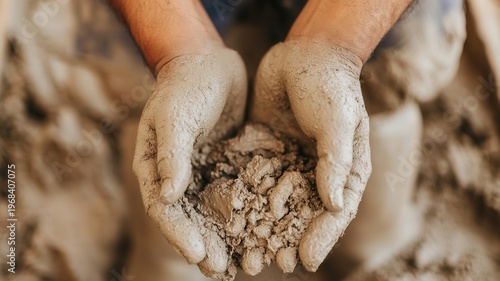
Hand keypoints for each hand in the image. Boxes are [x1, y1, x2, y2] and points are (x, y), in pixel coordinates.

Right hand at [133, 47, 246, 272]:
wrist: (209, 61)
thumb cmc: (185, 85)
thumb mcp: (174, 115)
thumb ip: (171, 154)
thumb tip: (166, 195)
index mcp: (156, 166)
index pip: (164, 208)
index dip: (179, 233)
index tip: (197, 253)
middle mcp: (177, 175)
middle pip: (189, 219)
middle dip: (204, 245)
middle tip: (221, 270)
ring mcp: (203, 171)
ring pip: (212, 213)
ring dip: (224, 239)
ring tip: (239, 265)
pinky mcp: (226, 164)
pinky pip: (235, 195)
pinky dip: (244, 215)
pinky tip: (260, 232)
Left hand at [250, 40, 371, 270]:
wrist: (304, 54)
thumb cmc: (331, 86)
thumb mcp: (339, 121)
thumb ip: (336, 160)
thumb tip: (334, 205)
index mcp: (344, 170)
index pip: (336, 212)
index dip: (323, 237)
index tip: (306, 260)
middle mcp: (317, 173)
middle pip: (304, 215)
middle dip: (288, 240)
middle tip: (271, 264)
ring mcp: (290, 164)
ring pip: (276, 204)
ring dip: (263, 228)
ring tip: (248, 252)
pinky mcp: (266, 152)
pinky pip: (255, 181)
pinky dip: (245, 200)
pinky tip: (229, 217)